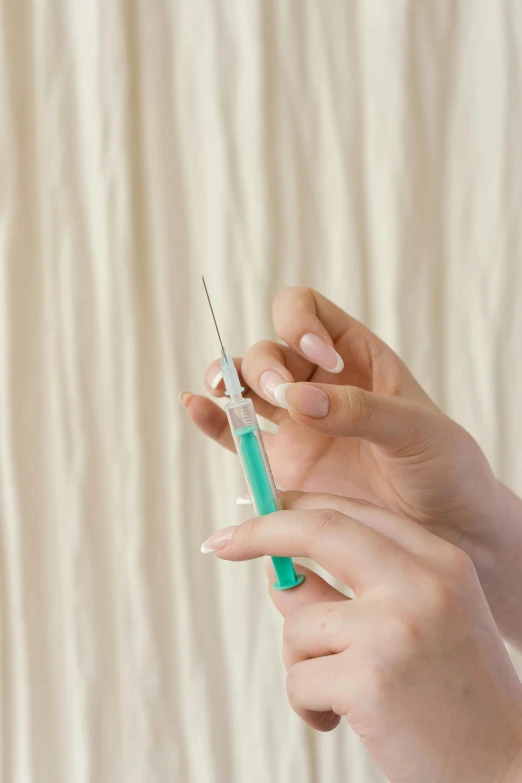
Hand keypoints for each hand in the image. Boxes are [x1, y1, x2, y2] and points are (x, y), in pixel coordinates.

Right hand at [184, 287, 496, 546]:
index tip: (319, 357)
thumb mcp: (416, 430)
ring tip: (224, 392)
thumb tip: (297, 401)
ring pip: (244, 388)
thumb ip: (359, 410)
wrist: (444, 529)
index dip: (299, 322)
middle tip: (283, 395)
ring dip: (228, 382)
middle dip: (265, 365)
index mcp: (354, 356)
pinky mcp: (280, 464)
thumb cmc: (443, 468)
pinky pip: (234, 437)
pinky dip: (211, 421)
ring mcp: (295, 424)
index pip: (307, 311)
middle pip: (267, 350)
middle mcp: (318, 384)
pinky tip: (195, 407)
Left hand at [201, 493, 521, 782]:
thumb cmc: (454, 695)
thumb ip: (351, 595)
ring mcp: (395, 628)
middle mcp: (421, 583)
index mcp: (439, 561)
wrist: (504, 769)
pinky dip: (309, 704)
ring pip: (299, 622)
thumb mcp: (416, 625)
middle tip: (218, 543)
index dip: (296, 506)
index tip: (258, 510)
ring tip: (341, 695)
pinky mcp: (369, 679)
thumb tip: (280, 579)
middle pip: (319, 529)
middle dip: (260, 531)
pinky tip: (345, 721)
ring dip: (303, 661)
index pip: (352, 512)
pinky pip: (298, 678)